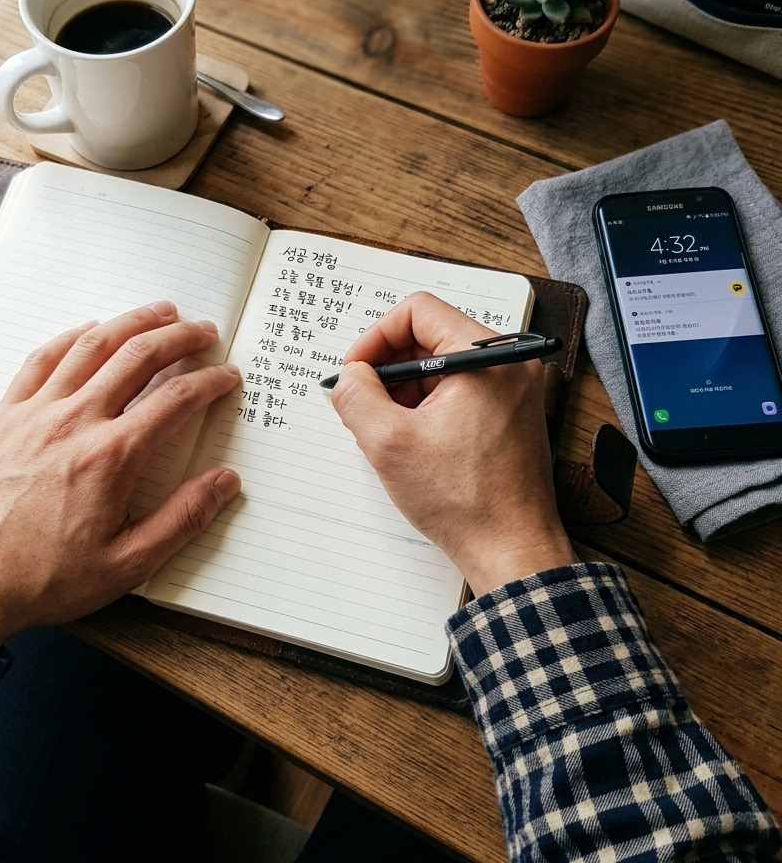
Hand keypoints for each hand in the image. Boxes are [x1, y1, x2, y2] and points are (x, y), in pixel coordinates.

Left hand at [0, 302, 240, 647]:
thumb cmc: (45, 579)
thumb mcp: (128, 564)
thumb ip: (183, 519)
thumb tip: (227, 481)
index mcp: (111, 457)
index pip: (174, 400)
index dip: (209, 381)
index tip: (228, 375)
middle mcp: (75, 422)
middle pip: (137, 357)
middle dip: (179, 337)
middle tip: (204, 330)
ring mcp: (35, 413)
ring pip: (91, 347)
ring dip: (131, 322)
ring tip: (160, 311)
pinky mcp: (4, 416)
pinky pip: (40, 360)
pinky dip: (71, 337)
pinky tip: (90, 329)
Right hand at [330, 292, 574, 595]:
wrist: (512, 551)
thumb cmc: (465, 501)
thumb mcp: (388, 443)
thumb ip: (356, 395)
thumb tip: (349, 376)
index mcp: (487, 357)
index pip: (419, 311)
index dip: (376, 337)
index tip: (356, 370)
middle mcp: (508, 364)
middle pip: (431, 336)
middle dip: (388, 367)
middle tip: (363, 402)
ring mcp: (513, 390)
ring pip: (442, 366)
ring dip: (405, 390)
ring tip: (386, 430)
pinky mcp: (510, 414)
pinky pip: (458, 390)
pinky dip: (427, 406)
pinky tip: (410, 441)